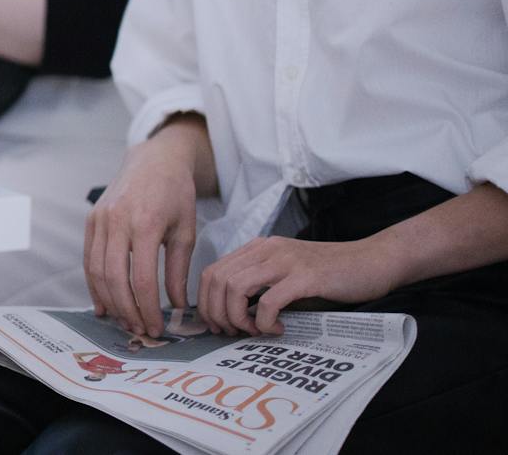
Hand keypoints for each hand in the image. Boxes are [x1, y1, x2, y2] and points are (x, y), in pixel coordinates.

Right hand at [84, 121, 204, 338]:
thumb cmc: (175, 195)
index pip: (142, 279)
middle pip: (114, 278)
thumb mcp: (186, 231)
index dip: (148, 309)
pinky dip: (93, 284)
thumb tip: (176, 306)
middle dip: (127, 310)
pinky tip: (104, 304)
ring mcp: (99, 219)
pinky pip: (88, 259)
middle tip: (140, 329)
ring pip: (96, 271)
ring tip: (124, 320)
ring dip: (109, 301)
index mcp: (144, 224)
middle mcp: (116, 221)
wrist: (153, 160)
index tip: (157, 328)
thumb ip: (178, 270)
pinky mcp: (91, 220)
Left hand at [197, 236, 395, 336]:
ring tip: (253, 331)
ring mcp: (285, 261)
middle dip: (216, 312)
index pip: (212, 271)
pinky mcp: (306, 277)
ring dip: (237, 316)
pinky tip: (279, 329)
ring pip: (236, 287)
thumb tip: (235, 315)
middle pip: (217, 279)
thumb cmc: (331, 274)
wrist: (373, 261)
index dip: (207, 301)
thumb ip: (262, 284)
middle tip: (232, 332)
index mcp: (258, 248)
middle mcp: (266, 249)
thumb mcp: (288, 274)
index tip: (218, 324)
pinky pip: (269, 300)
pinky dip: (266, 321)